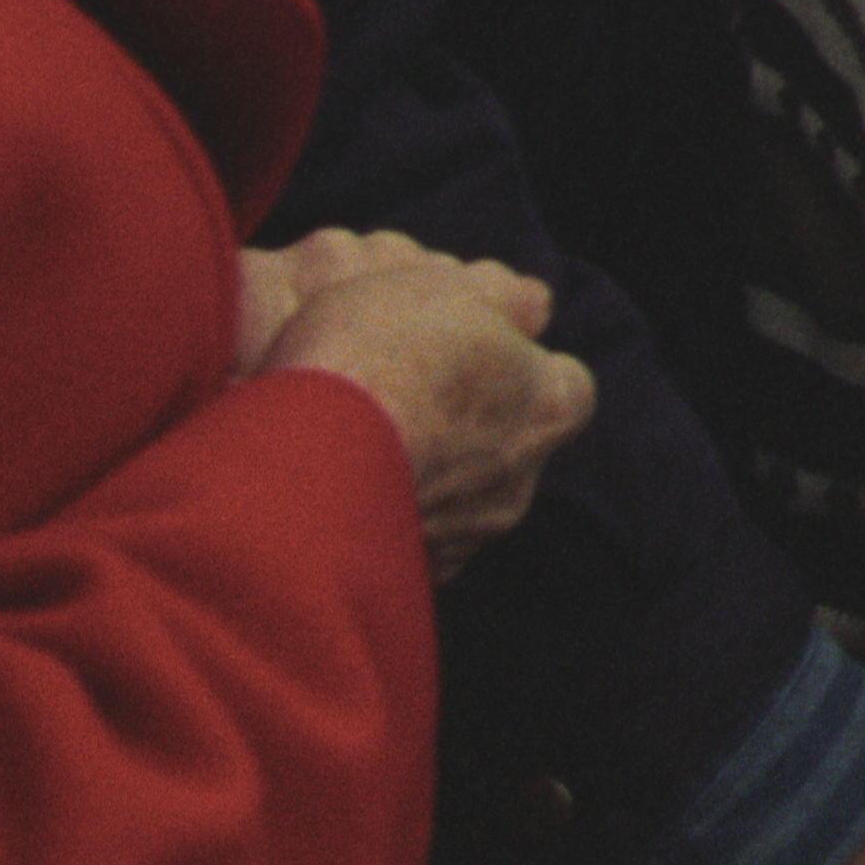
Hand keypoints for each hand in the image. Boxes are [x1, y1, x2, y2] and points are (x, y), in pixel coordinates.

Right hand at [251, 235, 592, 579]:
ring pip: (457, 499)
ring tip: (356, 443)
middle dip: (468, 426)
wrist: (299, 464)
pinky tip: (337, 491)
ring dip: (422, 474)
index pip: (565, 385)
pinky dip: (383, 518)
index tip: (473, 352)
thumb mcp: (444, 288)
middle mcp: (519, 482)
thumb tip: (534, 303)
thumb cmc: (376, 358)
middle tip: (402, 395)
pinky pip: (408, 540)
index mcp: (548, 406)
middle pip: (509, 446)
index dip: (519, 366)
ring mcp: (467, 537)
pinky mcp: (412, 576)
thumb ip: (503, 296)